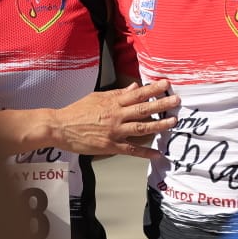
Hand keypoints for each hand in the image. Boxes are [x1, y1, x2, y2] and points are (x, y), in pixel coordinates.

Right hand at [49, 80, 178, 157]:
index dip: (153, 88)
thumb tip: (135, 87)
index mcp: (112, 102)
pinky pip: (131, 149)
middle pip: (143, 109)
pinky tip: (157, 154)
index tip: (166, 84)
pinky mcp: (111, 146)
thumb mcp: (97, 97)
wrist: (60, 127)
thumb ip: (117, 93)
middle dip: (162, 104)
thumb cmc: (77, 111)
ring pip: (141, 127)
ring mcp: (114, 131)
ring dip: (159, 125)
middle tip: (176, 100)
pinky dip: (145, 152)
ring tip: (173, 122)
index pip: (137, 93)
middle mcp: (116, 115)